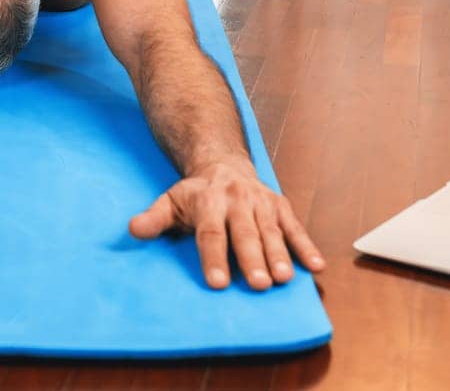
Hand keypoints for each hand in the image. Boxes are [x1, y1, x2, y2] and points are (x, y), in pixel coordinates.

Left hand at [128, 157, 324, 289]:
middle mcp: (238, 201)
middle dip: (252, 260)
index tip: (217, 283)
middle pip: (245, 233)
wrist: (224, 164)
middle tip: (258, 285)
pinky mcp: (281, 206)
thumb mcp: (170, 201)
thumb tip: (133, 230)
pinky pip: (295, 227)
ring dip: (280, 255)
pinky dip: (307, 246)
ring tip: (283, 280)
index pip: (211, 233)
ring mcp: (262, 203)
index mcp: (209, 201)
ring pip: (272, 231)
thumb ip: (155, 218)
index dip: (214, 258)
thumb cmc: (196, 194)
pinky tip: (316, 266)